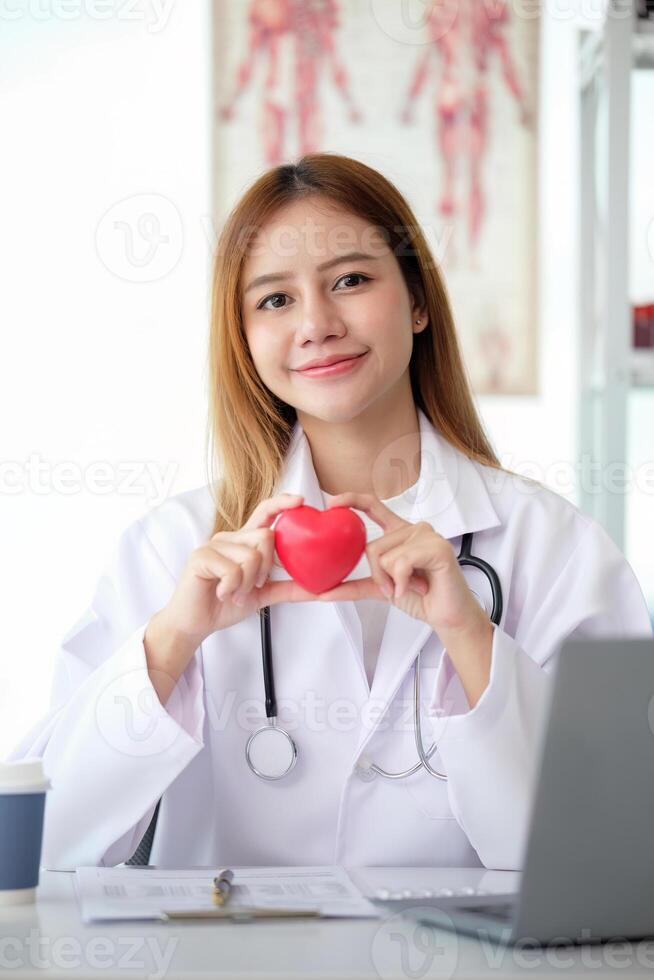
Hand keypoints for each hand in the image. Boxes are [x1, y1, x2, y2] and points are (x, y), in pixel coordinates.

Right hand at [159, 493, 320, 645]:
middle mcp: (229, 537)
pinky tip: (222, 593)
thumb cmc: (225, 604)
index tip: (301, 501)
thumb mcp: (264, 595)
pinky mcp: (201, 557)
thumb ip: (289, 587)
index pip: (265, 513)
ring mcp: (214, 545)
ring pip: (251, 555)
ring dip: (248, 583)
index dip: (282, 503)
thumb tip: (321, 588)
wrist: (196, 623)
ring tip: (234, 593)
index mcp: (244, 541)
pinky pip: (232, 570)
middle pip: (265, 536)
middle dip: (265, 569)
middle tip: (252, 586)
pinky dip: (232, 588)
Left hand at [316, 492, 490, 639]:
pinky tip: (418, 587)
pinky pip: (402, 562)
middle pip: (372, 546)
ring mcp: (426, 535)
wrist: (447, 615)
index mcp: (398, 533)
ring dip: (392, 581)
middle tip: (395, 587)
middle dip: (378, 576)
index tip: (332, 503)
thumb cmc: (420, 597)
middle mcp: (412, 529)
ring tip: (411, 586)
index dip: (351, 500)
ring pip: (385, 556)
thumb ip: (351, 586)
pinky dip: (403, 582)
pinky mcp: (437, 547)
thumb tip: (320, 592)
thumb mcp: (379, 588)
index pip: (372, 506)